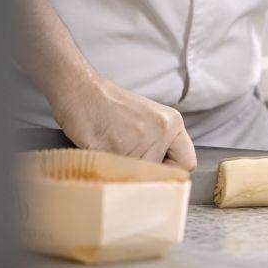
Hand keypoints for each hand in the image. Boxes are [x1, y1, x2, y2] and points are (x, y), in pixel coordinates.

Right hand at [14, 0, 195, 170]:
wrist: (80, 89)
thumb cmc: (112, 106)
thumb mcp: (151, 119)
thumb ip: (163, 144)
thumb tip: (168, 178)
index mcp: (173, 123)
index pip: (188, 163)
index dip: (171, 170)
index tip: (157, 168)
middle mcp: (160, 131)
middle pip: (160, 174)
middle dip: (144, 169)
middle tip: (126, 151)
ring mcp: (137, 141)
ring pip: (138, 176)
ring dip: (124, 168)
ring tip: (111, 146)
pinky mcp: (113, 150)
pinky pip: (117, 173)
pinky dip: (108, 167)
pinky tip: (101, 148)